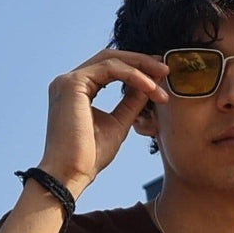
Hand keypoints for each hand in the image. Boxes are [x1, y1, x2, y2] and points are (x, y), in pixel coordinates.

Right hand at [37, 50, 170, 196]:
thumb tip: (150, 86)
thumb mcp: (118, 124)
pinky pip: (109, 69)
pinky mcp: (72, 84)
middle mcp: (69, 81)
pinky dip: (133, 75)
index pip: (109, 69)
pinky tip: (150, 87)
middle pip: (110, 58)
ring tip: (163, 78)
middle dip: (140, 61)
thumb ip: (131, 103)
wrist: (71, 174)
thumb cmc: (90, 157)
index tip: (160, 76)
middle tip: (166, 69)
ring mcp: (68, 80)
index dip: (136, 69)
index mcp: (77, 90)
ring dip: (141, 68)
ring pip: (110, 60)